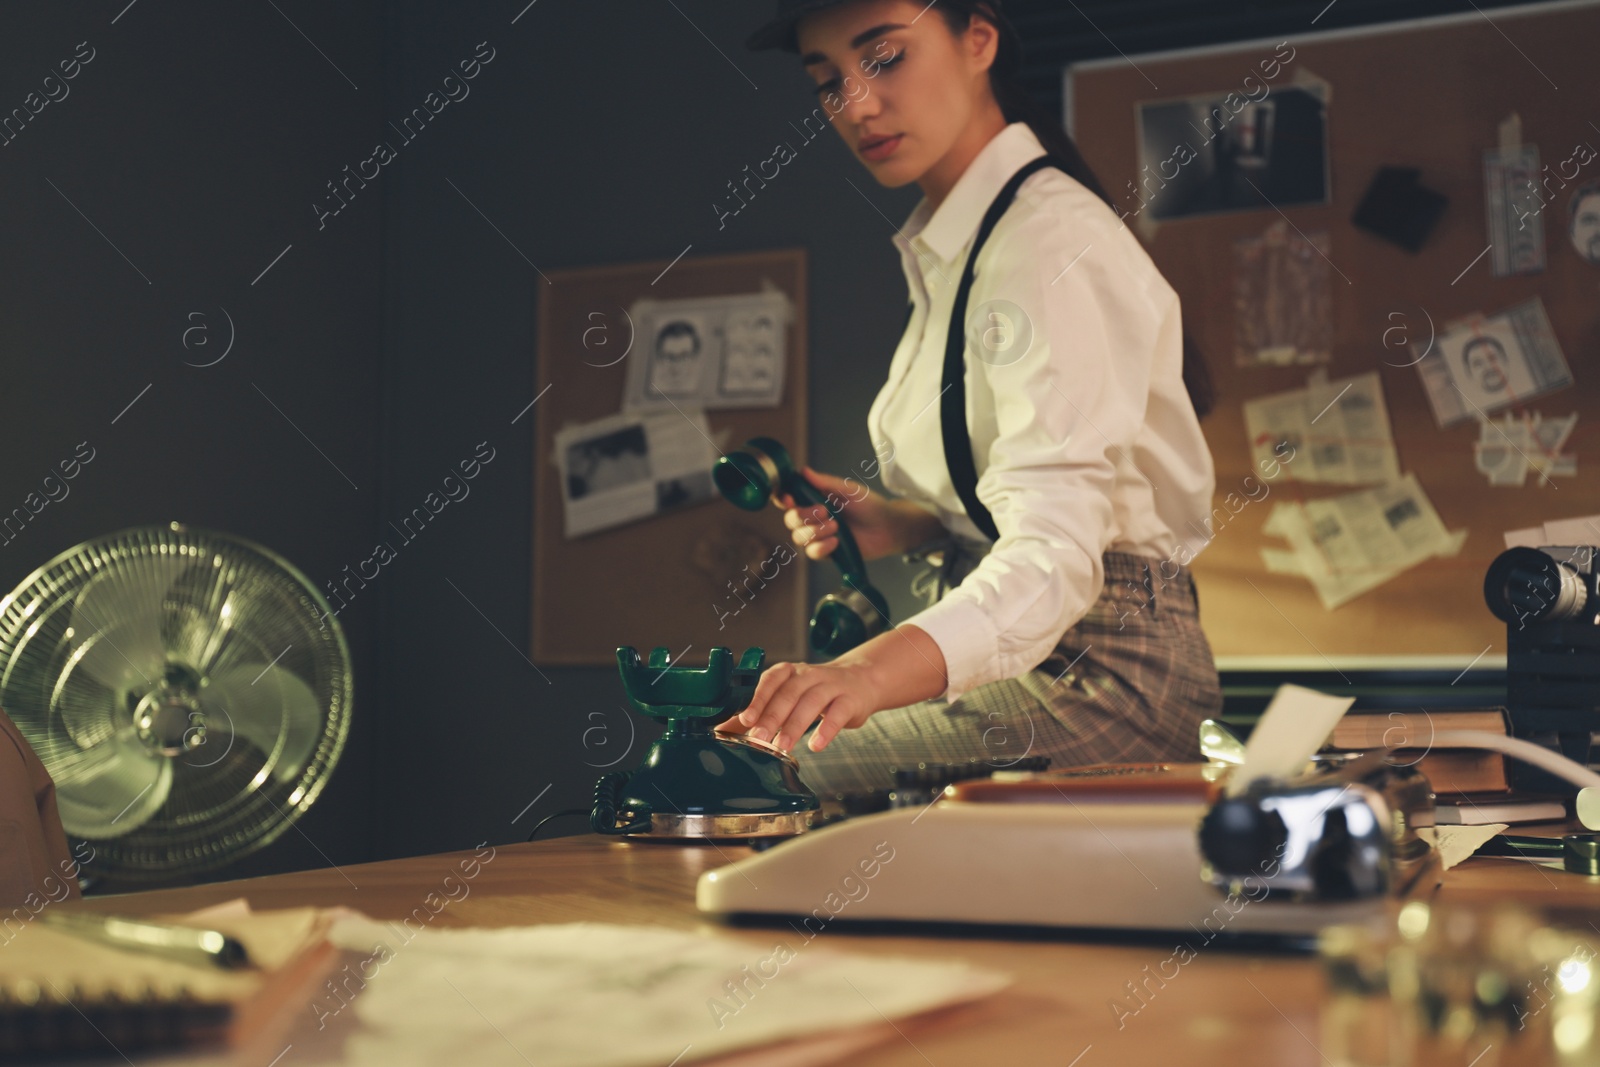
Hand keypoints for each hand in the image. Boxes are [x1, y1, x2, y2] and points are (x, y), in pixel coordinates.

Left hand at [714, 624, 948, 752]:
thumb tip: (723, 730)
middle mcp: (808, 675)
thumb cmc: (816, 692)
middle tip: (758, 738)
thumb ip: (759, 712)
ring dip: (795, 726)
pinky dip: (826, 730)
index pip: (770, 681)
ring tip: (782, 747)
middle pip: (788, 693)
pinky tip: (816, 745)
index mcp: (789, 673)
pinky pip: (838, 714)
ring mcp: (831, 686)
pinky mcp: (850, 700)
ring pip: (811, 703)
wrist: (861, 680)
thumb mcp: (787, 696)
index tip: (744, 719)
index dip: (757, 699)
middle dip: (772, 716)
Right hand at [780, 467, 941, 563]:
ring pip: (799, 538)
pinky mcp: (827, 552)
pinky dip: (821, 547)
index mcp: (814, 500)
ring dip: (815, 531)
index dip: (783, 499)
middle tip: (825, 511)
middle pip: (790, 520)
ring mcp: (819, 536)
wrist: (888, 527)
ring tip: (836, 526)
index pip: (788, 500)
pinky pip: (812, 553)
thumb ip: (824, 483)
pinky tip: (835, 542)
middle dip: (803, 516)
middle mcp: (813, 518)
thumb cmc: (869, 505)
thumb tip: (803, 471)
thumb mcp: (847, 490)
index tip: (790, 499)